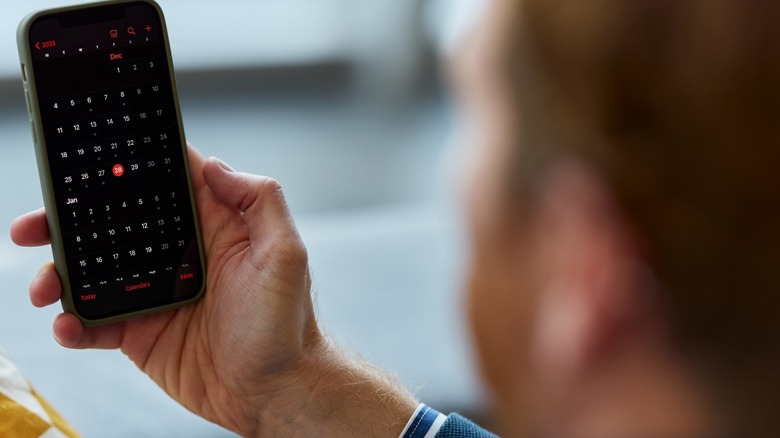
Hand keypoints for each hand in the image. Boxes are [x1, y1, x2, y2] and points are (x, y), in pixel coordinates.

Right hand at [10, 145, 416, 436]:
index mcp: (212, 226)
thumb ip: (259, 201)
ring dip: (58, 273)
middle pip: (113, 223)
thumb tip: (215, 164)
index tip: (86, 158)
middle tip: (33, 225)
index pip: (166, 183)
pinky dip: (72, 323)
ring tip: (43, 286)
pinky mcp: (140, 332)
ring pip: (93, 271)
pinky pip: (95, 322)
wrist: (274, 392)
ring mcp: (155, 293)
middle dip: (69, 220)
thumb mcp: (285, 254)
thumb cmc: (287, 324)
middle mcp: (178, 254)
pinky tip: (67, 326)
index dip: (128, 167)